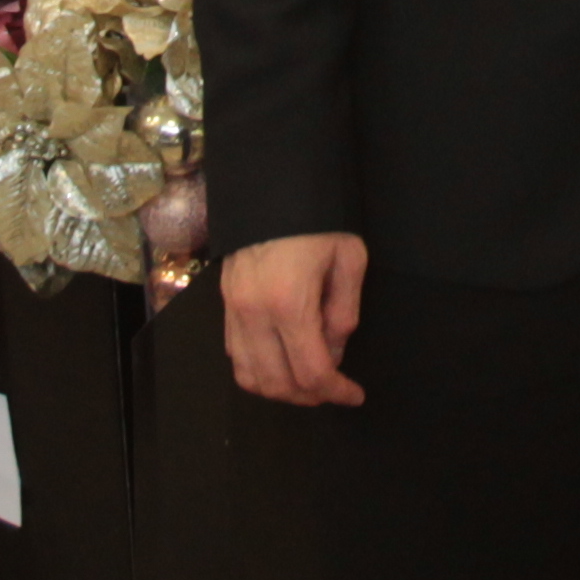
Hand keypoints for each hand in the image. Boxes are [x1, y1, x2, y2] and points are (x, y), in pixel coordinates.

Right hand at [221, 230, 370, 406]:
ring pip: (248, 375)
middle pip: (277, 383)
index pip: (311, 371)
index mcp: (288, 302)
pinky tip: (281, 362)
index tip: (354, 395)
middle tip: (334, 390)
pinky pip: (235, 353)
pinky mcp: (225, 303)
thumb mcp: (348, 260)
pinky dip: (258, 370)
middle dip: (309, 396)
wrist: (272, 183)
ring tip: (308, 381)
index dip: (336, 392)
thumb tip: (334, 352)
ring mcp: (233, 309)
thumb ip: (343, 313)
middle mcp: (253, 313)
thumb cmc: (317, 218)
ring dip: (280, 389)